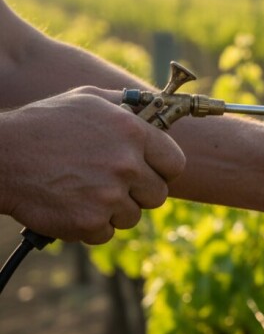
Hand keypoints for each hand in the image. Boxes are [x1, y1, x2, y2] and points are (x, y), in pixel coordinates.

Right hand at [0, 88, 185, 243]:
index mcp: (132, 132)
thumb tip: (153, 108)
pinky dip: (90, 226)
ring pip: (132, 216)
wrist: (1, 156)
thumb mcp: (87, 99)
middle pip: (157, 195)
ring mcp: (109, 195)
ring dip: (113, 210)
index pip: (175, 163)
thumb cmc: (43, 124)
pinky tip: (71, 205)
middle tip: (111, 185)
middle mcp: (126, 164)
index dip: (162, 170)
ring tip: (84, 191)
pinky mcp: (90, 221)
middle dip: (138, 193)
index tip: (150, 172)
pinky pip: (107, 233)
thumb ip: (125, 105)